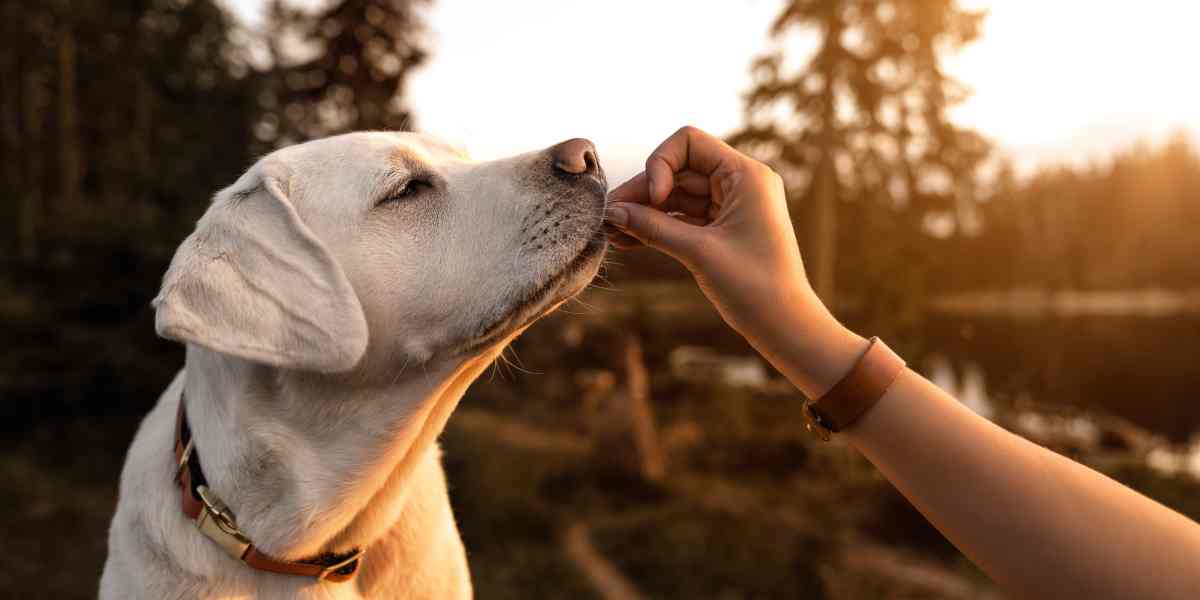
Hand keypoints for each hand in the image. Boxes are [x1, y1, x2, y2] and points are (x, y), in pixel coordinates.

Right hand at [605, 126, 864, 397]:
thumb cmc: (754, 287)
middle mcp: (740, 182)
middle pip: (678, 170)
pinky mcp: (723, 228)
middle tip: (608, 217)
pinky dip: (658, 226)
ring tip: (612, 232)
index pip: (689, 142)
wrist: (784, 325)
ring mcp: (731, 205)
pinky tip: (628, 239)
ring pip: (677, 195)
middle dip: (643, 192)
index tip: (653, 199)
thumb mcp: (698, 252)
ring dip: (645, 211)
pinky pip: (683, 217)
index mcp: (746, 175)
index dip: (661, 163)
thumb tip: (612, 212)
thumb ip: (653, 227)